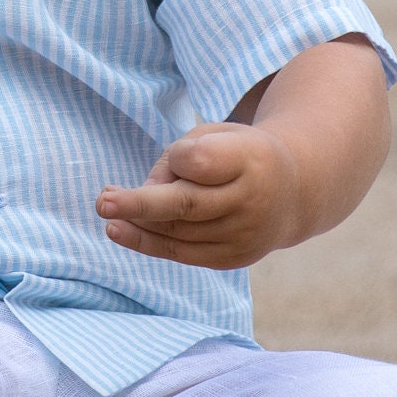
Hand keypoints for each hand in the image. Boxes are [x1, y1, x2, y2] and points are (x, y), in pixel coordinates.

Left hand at [95, 123, 302, 270]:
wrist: (292, 193)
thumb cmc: (238, 155)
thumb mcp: (214, 137)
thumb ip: (178, 158)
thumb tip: (143, 195)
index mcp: (251, 159)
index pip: (201, 162)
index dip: (180, 158)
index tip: (178, 156)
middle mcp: (251, 201)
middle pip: (187, 205)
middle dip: (140, 205)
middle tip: (103, 202)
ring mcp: (244, 236)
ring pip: (179, 232)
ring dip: (137, 223)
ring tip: (107, 209)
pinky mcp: (234, 259)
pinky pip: (182, 253)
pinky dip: (147, 242)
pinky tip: (120, 230)